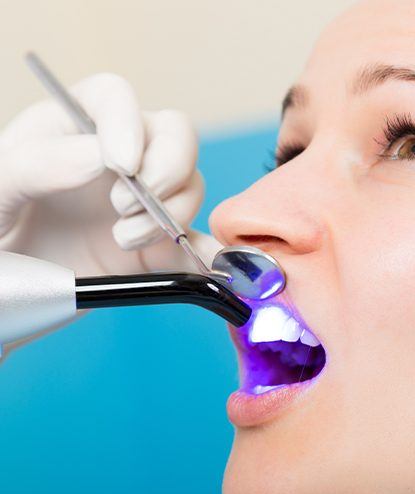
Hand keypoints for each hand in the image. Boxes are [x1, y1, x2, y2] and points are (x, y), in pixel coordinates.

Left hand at [0, 72, 221, 277]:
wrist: (7, 284)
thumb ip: (38, 163)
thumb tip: (101, 157)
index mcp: (72, 128)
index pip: (116, 98)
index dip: (128, 124)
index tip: (121, 164)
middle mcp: (117, 160)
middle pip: (174, 135)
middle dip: (166, 169)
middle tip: (126, 204)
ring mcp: (142, 204)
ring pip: (191, 186)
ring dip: (170, 214)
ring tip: (123, 240)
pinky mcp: (156, 248)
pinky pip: (195, 243)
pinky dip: (205, 252)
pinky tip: (202, 264)